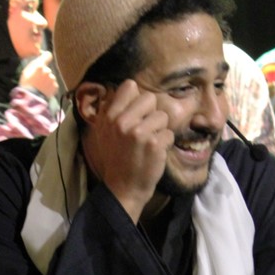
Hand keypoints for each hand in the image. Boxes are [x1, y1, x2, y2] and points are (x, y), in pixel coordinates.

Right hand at [19, 51, 58, 99]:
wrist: (31, 98)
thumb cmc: (26, 84)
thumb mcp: (26, 71)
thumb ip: (34, 65)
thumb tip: (39, 62)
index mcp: (39, 65)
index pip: (48, 55)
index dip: (46, 57)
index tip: (44, 60)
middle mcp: (47, 70)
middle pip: (47, 69)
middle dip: (44, 73)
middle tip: (38, 80)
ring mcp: (52, 79)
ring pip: (51, 77)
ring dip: (47, 80)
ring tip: (41, 87)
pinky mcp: (55, 86)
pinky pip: (53, 84)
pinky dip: (50, 87)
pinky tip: (44, 90)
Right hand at [79, 79, 171, 222]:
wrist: (122, 188)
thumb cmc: (116, 159)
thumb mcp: (105, 132)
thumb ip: (115, 110)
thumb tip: (131, 88)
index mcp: (109, 116)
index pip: (130, 86)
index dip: (138, 99)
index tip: (137, 114)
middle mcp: (122, 121)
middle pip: (150, 98)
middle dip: (151, 113)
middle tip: (144, 131)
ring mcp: (138, 132)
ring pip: (163, 116)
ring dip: (160, 130)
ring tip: (149, 144)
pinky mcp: (154, 144)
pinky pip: (169, 133)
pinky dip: (166, 144)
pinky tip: (155, 153)